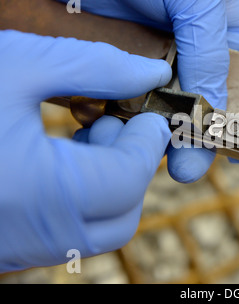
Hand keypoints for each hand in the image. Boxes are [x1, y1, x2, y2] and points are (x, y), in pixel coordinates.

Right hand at [0, 30, 171, 271]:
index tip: (149, 112)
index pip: (129, 179)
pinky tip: (63, 156)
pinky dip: (83, 196)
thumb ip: (95, 67)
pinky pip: (67, 231)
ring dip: (110, 183)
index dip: (148, 143)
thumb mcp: (18, 64)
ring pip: (98, 228)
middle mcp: (31, 235)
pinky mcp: (6, 245)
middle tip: (116, 123)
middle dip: (132, 168)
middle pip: (123, 214)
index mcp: (38, 192)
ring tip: (87, 135)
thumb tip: (150, 72)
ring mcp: (17, 248)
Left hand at [47, 0, 238, 181]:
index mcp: (226, 31)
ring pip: (157, 107)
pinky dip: (113, 114)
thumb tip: (211, 110)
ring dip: (150, 131)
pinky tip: (109, 126)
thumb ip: (210, 54)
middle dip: (191, 137)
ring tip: (144, 152)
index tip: (233, 154)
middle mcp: (191, 49)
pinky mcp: (115, 61)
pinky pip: (118, 96)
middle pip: (198, 104)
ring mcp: (152, 58)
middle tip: (185, 169)